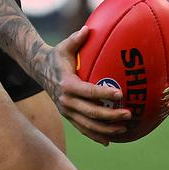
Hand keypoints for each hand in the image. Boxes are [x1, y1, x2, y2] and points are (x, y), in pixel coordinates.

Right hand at [50, 26, 131, 145]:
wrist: (39, 71)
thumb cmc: (57, 56)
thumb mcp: (64, 46)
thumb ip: (76, 39)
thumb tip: (88, 28)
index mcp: (67, 84)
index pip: (88, 91)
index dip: (104, 93)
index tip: (120, 93)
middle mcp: (65, 101)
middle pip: (90, 112)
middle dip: (110, 115)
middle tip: (129, 113)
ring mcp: (66, 111)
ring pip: (87, 125)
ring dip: (106, 129)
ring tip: (124, 128)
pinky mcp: (67, 116)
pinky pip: (82, 129)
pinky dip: (95, 136)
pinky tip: (109, 140)